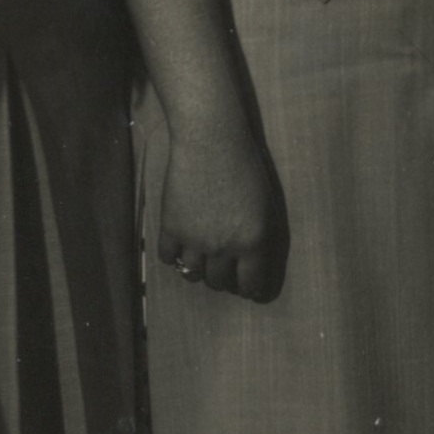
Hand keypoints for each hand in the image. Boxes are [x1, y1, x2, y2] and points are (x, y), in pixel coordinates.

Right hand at [154, 115, 287, 303]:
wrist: (211, 142)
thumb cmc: (246, 166)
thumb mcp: (265, 204)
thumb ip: (259, 235)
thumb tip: (254, 261)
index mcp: (253, 241)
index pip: (250, 284)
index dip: (251, 290)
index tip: (250, 291)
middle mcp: (224, 247)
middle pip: (220, 282)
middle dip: (225, 280)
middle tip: (226, 274)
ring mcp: (194, 240)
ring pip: (193, 274)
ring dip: (199, 271)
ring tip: (202, 263)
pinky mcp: (170, 229)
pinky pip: (168, 258)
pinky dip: (174, 257)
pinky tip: (180, 250)